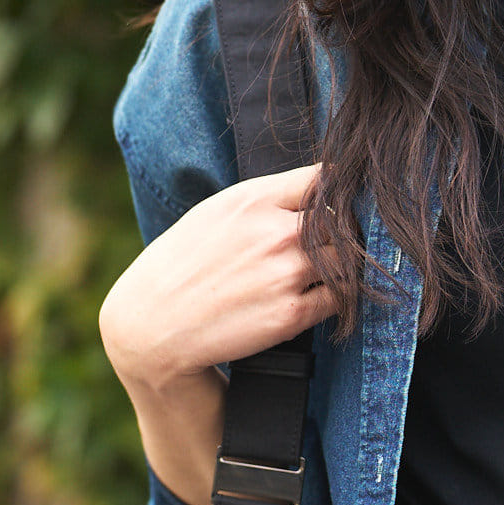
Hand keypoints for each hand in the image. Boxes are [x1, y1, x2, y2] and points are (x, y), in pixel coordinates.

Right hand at [99, 163, 332, 388]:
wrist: (156, 324)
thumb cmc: (185, 265)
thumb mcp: (217, 212)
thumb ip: (266, 200)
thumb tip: (318, 188)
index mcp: (254, 200)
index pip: (324, 180)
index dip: (339, 193)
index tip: (340, 206)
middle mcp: (275, 233)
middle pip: (344, 224)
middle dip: (347, 235)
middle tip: (337, 248)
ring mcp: (286, 275)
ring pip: (347, 263)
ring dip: (345, 268)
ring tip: (328, 274)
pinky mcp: (292, 315)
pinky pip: (340, 299)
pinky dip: (338, 298)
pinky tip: (320, 298)